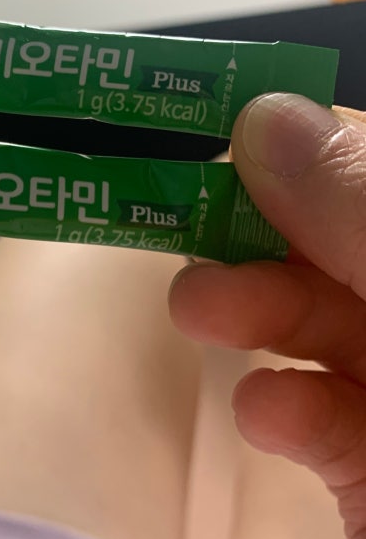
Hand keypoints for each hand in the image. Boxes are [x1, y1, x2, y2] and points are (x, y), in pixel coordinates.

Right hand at [168, 94, 365, 538]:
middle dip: (274, 234)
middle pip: (352, 247)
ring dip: (261, 316)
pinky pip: (329, 422)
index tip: (231, 129)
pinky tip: (269, 418)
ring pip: (330, 329)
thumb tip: (266, 116)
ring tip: (198, 311)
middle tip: (188, 220)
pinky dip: (290, 413)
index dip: (322, 145)